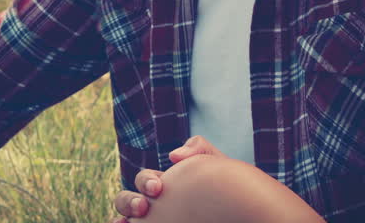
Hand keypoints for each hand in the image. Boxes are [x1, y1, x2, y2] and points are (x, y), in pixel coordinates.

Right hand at [110, 136, 226, 221]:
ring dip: (125, 215)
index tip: (158, 189)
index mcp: (162, 183)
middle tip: (143, 206)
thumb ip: (197, 148)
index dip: (145, 182)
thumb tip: (172, 156)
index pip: (143, 181)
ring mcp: (155, 218)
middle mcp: (154, 203)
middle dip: (129, 201)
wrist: (239, 204)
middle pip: (126, 200)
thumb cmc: (227, 184)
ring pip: (128, 218)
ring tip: (133, 218)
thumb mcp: (214, 162)